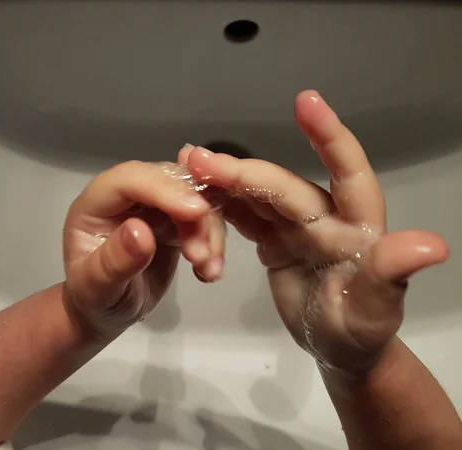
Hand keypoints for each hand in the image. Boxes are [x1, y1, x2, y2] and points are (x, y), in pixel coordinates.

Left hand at [63, 151, 225, 336]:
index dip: (163, 189)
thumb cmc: (95, 300)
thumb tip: (140, 232)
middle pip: (169, 182)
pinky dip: (213, 240)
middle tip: (204, 255)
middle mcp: (125, 197)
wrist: (106, 313)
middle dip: (194, 214)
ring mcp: (152, 206)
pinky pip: (202, 218)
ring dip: (208, 230)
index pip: (130, 179)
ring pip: (193, 197)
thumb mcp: (96, 288)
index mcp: (95, 203)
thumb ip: (114, 262)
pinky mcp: (173, 221)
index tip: (197, 211)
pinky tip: (209, 271)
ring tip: (208, 269)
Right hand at [185, 91, 448, 373]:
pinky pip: (245, 216)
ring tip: (189, 170)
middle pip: (282, 187)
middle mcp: (326, 216)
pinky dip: (221, 207)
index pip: (348, 173)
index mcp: (357, 226)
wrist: (335, 348)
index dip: (329, 136)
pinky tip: (196, 196)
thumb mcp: (374, 312)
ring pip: (258, 195)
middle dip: (243, 172)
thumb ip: (390, 277)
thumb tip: (432, 247)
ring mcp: (296, 226)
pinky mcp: (273, 239)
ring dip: (224, 183)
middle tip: (200, 162)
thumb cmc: (361, 332)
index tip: (306, 100)